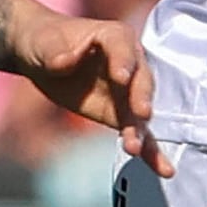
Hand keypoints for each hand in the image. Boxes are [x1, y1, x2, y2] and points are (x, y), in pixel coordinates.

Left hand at [14, 4, 163, 168]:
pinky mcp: (121, 114)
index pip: (123, 48)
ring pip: (140, 112)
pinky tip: (164, 170)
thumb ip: (56, 52)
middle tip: (141, 114)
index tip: (122, 78)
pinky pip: (138, 133)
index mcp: (113, 36)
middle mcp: (130, 63)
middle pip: (141, 81)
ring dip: (140, 130)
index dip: (124, 62)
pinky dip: (150, 152)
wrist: (43, 58)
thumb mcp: (44, 43)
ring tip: (134, 148)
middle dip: (141, 98)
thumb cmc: (45, 41)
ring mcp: (128, 92)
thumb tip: (65, 61)